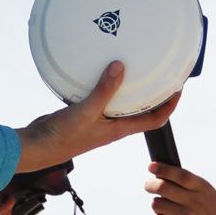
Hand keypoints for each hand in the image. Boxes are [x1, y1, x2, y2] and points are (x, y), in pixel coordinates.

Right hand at [15, 61, 179, 172]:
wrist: (37, 146)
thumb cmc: (63, 137)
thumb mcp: (86, 111)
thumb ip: (103, 90)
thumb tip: (120, 68)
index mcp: (119, 130)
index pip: (155, 120)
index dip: (170, 106)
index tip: (178, 89)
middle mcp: (112, 126)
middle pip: (141, 111)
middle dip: (153, 94)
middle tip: (160, 73)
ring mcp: (98, 121)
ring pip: (121, 104)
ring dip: (128, 88)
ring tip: (133, 68)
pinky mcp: (84, 114)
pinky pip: (101, 98)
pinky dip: (106, 86)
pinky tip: (100, 72)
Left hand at [144, 162, 215, 214]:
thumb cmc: (209, 212)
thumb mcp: (206, 193)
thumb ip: (188, 183)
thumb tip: (161, 173)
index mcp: (202, 189)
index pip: (180, 175)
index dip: (164, 169)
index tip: (152, 166)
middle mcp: (195, 202)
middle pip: (163, 187)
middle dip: (150, 185)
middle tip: (148, 186)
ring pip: (157, 204)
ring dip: (157, 205)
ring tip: (166, 208)